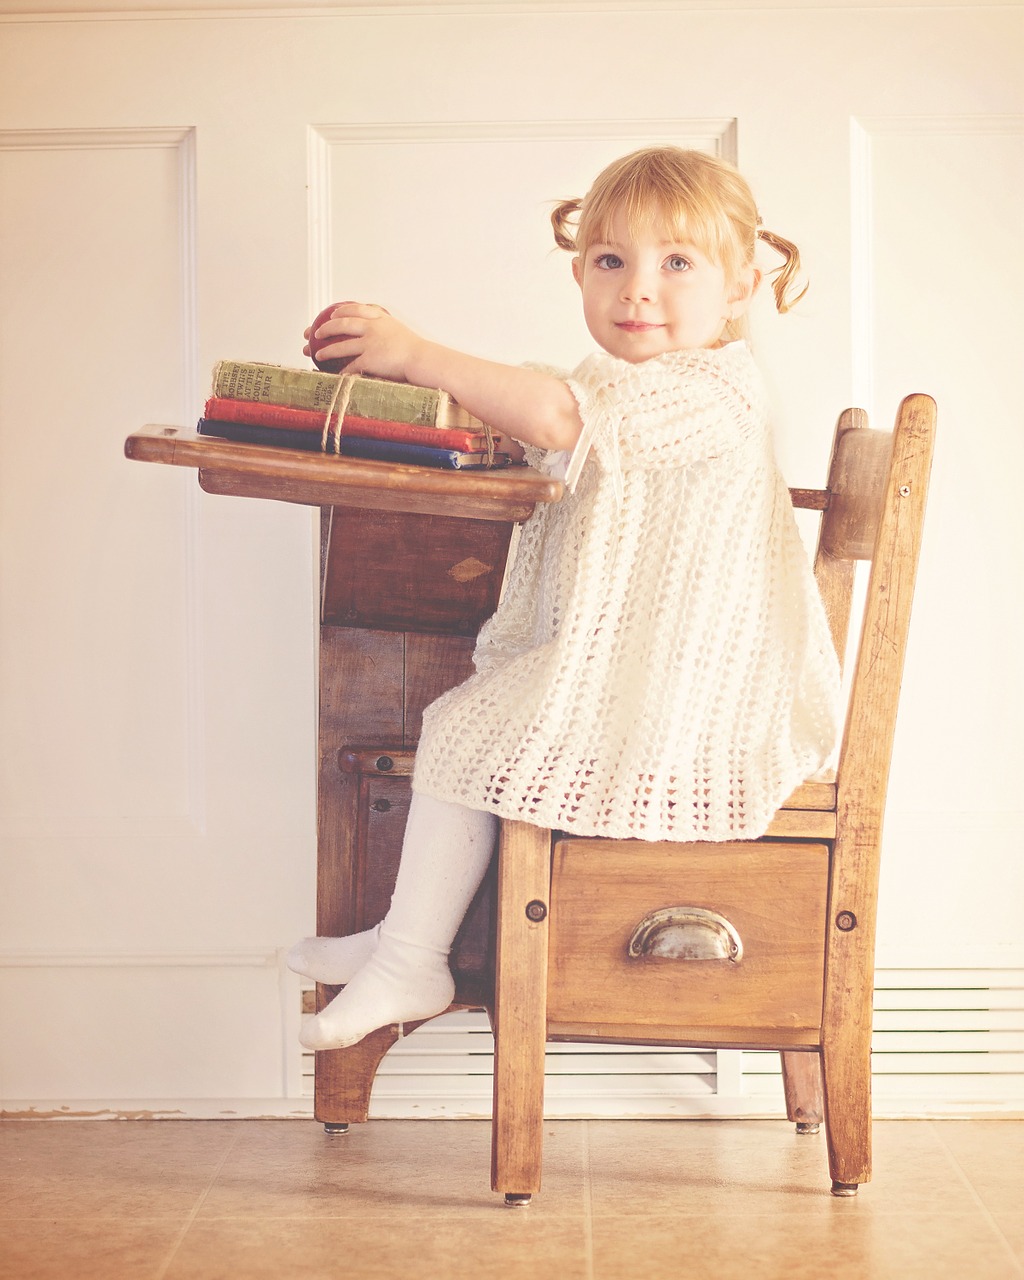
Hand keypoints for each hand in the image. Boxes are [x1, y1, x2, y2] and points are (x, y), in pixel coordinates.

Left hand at [304, 302, 421, 380]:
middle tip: (315, 333)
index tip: (332, 313)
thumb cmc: (414, 349)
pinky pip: (351, 366)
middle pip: (342, 324)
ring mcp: (370, 343)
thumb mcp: (399, 330)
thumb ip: (386, 328)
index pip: (355, 309)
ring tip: (317, 355)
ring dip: (327, 351)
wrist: (421, 359)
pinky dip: (342, 371)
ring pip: (341, 346)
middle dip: (325, 328)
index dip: (341, 310)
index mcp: (379, 318)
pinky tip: (336, 375)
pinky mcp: (370, 359)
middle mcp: (372, 328)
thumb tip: (379, 332)